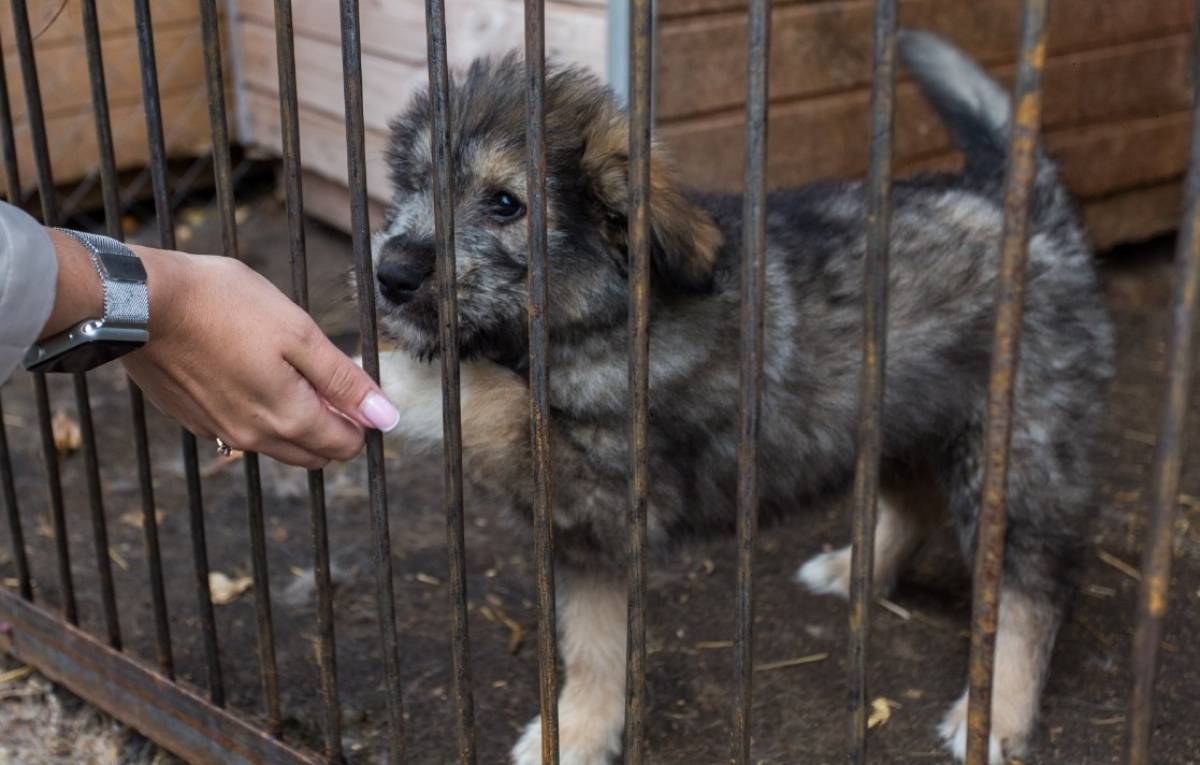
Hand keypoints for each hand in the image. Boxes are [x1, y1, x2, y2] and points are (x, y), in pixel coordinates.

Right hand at [120, 245, 398, 468]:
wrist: (142, 302)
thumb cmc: (225, 306)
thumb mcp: (299, 334)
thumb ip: (344, 381)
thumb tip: (386, 418)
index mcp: (288, 418)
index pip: (346, 446)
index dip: (360, 419)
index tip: (351, 384)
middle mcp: (254, 438)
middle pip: (314, 453)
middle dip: (331, 424)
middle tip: (321, 376)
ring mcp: (219, 432)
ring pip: (277, 444)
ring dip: (293, 419)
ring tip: (283, 366)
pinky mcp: (192, 419)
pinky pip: (239, 430)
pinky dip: (254, 410)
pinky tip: (244, 369)